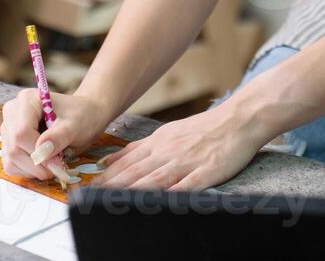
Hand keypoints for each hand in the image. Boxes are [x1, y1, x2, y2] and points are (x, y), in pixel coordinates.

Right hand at [0, 88, 113, 181]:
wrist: (84, 116)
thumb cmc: (81, 116)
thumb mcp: (75, 124)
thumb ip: (59, 136)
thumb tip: (41, 152)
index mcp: (27, 100)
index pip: (21, 132)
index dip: (38, 152)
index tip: (57, 162)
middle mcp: (13, 112)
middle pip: (14, 148)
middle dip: (38, 164)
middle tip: (59, 166)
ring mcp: (9, 129)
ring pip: (11, 160)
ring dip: (34, 170)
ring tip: (54, 162)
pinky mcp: (9, 144)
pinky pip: (11, 166)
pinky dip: (29, 171)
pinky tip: (44, 163)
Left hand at [94, 105, 267, 191]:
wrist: (239, 118)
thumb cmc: (203, 129)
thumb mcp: (166, 133)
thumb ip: (137, 149)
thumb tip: (106, 161)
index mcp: (157, 143)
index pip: (125, 162)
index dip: (104, 178)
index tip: (85, 190)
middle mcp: (168, 152)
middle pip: (134, 173)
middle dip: (110, 188)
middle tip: (90, 201)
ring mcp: (187, 162)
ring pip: (154, 180)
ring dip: (132, 193)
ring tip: (112, 205)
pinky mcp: (207, 172)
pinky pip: (186, 186)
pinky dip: (171, 195)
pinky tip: (159, 204)